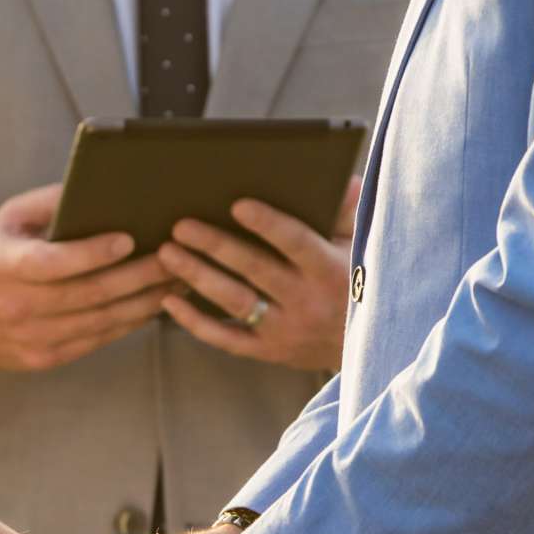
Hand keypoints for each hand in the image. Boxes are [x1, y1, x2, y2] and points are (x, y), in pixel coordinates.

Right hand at [0, 184, 174, 372]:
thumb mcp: (9, 218)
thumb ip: (52, 201)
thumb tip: (103, 187)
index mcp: (4, 267)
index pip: (54, 264)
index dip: (93, 253)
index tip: (130, 238)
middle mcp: (17, 308)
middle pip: (90, 295)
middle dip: (139, 277)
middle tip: (175, 258)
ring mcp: (32, 339)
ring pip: (101, 322)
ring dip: (145, 302)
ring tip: (177, 281)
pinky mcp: (45, 359)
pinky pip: (97, 340)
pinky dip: (130, 322)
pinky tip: (154, 304)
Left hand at [155, 183, 359, 372]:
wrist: (366, 348)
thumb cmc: (358, 284)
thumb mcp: (360, 248)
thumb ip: (348, 214)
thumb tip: (343, 181)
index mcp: (330, 271)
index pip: (297, 243)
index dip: (269, 224)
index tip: (238, 205)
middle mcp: (306, 302)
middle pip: (255, 269)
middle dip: (216, 245)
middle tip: (181, 225)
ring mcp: (284, 330)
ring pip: (235, 302)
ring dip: (198, 277)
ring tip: (167, 254)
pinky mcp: (267, 352)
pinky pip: (225, 339)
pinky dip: (195, 322)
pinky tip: (168, 301)